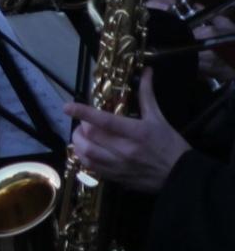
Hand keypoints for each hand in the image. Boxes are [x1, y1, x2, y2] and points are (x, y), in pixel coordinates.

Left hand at [66, 69, 188, 193]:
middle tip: (83, 122)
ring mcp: (120, 166)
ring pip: (87, 154)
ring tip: (81, 136)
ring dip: (78, 143)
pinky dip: (84, 158)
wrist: (183, 176)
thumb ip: (147, 95)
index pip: (104, 120)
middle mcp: (126, 149)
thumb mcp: (159, 118)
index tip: (67, 106)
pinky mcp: (118, 178)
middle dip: (81, 127)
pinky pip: (93, 168)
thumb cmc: (171, 145)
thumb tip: (147, 72)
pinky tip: (87, 151)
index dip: (83, 112)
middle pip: (91, 136)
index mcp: (136, 132)